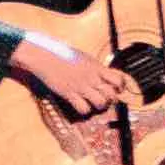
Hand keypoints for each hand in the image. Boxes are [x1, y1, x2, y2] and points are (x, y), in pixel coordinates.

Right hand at [9, 34, 124, 125]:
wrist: (45, 56)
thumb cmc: (63, 54)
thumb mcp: (83, 57)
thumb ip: (95, 67)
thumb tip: (104, 74)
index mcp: (96, 67)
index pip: (118, 80)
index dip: (120, 87)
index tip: (117, 89)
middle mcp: (91, 78)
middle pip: (111, 95)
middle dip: (111, 99)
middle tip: (105, 99)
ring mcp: (81, 86)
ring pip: (100, 103)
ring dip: (99, 106)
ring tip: (93, 103)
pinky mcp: (69, 94)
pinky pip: (84, 109)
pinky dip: (84, 110)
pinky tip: (80, 105)